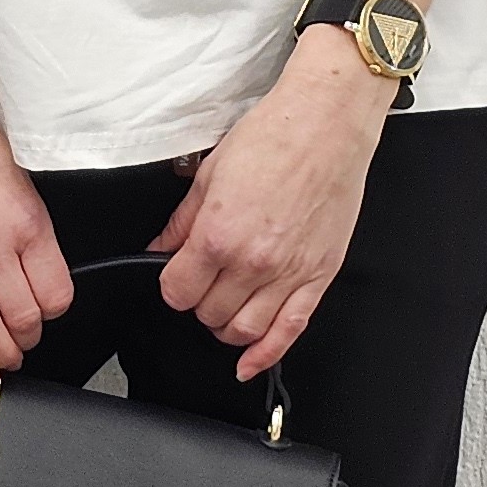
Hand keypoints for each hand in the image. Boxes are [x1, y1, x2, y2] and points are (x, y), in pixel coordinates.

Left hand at [148, 33, 396, 380]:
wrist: (326, 124)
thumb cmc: (273, 138)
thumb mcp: (209, 175)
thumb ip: (182, 221)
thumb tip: (160, 249)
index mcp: (218, 235)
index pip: (177, 292)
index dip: (172, 284)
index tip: (176, 274)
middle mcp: (253, 262)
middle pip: (208, 315)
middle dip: (198, 302)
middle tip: (203, 282)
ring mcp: (288, 273)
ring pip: (244, 332)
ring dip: (227, 328)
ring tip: (225, 307)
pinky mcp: (318, 276)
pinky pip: (289, 331)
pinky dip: (266, 355)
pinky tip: (250, 362)